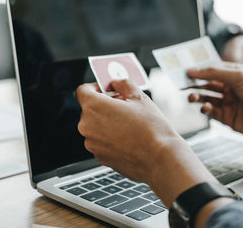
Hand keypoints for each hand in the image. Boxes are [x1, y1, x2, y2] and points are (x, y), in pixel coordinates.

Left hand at [76, 80, 214, 206]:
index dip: (96, 87)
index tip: (107, 89)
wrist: (160, 159)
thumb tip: (116, 83)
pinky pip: (100, 141)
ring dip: (107, 122)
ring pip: (95, 126)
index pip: (83, 91)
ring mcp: (92, 144)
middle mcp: (87, 126)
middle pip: (89, 109)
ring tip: (129, 124)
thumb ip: (123, 84)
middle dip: (104, 105)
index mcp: (93, 107)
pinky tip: (128, 138)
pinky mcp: (99, 156)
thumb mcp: (139, 97)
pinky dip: (110, 137)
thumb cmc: (151, 129)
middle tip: (124, 106)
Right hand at [188, 62, 242, 140]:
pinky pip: (211, 113)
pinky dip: (205, 110)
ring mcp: (229, 104)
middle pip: (207, 85)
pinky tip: (205, 107)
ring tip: (191, 97)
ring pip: (206, 99)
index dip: (199, 71)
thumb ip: (214, 72)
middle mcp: (231, 89)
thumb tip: (192, 70)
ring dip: (197, 97)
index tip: (185, 71)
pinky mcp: (228, 118)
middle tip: (182, 85)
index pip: (212, 70)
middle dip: (194, 85)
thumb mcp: (238, 76)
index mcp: (234, 75)